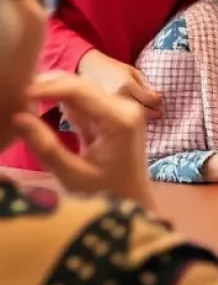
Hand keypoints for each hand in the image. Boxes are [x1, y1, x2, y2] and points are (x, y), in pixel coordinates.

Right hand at [12, 73, 152, 206]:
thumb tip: (18, 117)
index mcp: (120, 119)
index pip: (80, 91)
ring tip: (23, 96)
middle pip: (81, 85)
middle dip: (48, 85)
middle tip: (15, 92)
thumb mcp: (72, 175)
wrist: (133, 200)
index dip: (47, 87)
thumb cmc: (106, 194)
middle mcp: (124, 107)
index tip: (18, 93)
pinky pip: (84, 103)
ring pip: (81, 91)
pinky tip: (38, 102)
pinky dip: (61, 102)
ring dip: (52, 91)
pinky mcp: (113, 115)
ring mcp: (120, 109)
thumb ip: (46, 147)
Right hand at [78, 49, 162, 116]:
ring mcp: (108, 106)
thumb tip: (156, 98)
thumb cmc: (111, 67)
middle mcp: (118, 97)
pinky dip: (127, 118)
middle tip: (159, 113)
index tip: (160, 103)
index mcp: (127, 85)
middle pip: (142, 111)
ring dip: (141, 118)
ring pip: (131, 117)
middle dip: (153, 113)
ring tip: (148, 116)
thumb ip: (144, 85)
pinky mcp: (100, 111)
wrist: (85, 68)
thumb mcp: (132, 71)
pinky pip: (119, 118)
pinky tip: (131, 117)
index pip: (150, 100)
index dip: (158, 102)